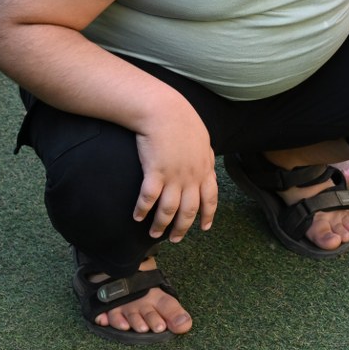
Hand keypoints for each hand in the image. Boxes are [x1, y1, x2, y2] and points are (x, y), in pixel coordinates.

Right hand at [131, 105, 217, 242]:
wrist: (164, 110)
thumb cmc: (182, 120)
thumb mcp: (201, 140)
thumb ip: (204, 156)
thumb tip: (207, 165)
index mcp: (204, 168)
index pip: (210, 197)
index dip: (208, 214)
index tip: (204, 227)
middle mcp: (191, 176)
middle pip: (190, 210)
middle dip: (183, 227)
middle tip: (175, 239)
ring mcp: (174, 175)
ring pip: (170, 209)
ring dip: (161, 224)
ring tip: (154, 234)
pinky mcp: (155, 172)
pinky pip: (149, 198)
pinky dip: (143, 210)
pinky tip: (137, 217)